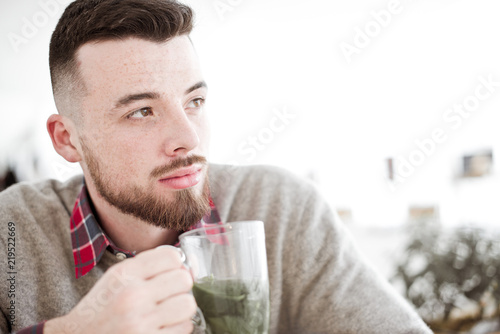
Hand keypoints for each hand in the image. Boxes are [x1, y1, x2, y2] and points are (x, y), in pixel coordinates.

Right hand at [44, 247, 195, 333]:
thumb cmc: (101, 309)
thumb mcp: (116, 278)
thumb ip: (149, 265)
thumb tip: (190, 267)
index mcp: (124, 274)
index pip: (172, 257)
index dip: (176, 265)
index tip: (170, 273)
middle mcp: (132, 296)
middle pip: (184, 280)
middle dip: (180, 287)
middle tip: (168, 294)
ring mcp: (141, 322)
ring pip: (188, 304)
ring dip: (182, 308)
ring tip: (167, 311)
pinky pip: (185, 328)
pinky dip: (177, 327)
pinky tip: (161, 327)